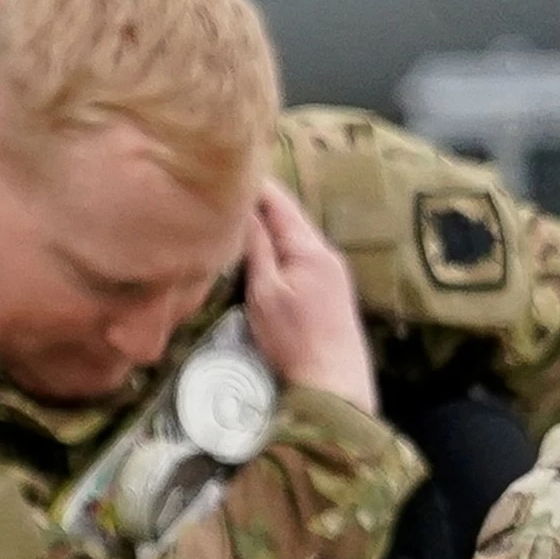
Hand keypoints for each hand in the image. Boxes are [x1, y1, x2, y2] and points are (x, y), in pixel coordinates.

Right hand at [241, 180, 378, 415]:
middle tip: (226, 194)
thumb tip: (243, 209)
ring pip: (296, 238)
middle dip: (260, 204)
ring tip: (239, 218)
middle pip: (290, 217)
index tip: (226, 172)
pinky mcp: (333, 292)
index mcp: (310, 247)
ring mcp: (334, 272)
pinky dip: (282, 248)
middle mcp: (327, 252)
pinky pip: (303, 257)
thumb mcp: (265, 293)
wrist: (334, 386)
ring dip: (271, 227)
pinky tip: (265, 252)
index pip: (280, 201)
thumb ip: (257, 249)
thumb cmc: (294, 340)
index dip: (254, 185)